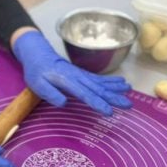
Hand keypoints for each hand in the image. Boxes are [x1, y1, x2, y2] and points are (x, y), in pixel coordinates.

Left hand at [12, 30, 131, 115]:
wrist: (38, 54)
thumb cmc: (37, 72)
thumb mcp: (37, 84)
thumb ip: (50, 93)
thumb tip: (63, 102)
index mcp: (68, 81)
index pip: (85, 94)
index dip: (97, 103)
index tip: (109, 112)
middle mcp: (78, 77)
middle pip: (98, 88)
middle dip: (114, 97)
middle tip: (128, 104)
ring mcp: (82, 75)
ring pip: (101, 82)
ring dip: (116, 88)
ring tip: (130, 91)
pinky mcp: (83, 75)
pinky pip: (99, 79)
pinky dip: (111, 81)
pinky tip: (122, 83)